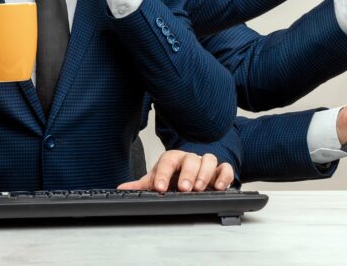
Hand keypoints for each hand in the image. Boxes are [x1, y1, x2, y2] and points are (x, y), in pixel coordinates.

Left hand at [117, 150, 234, 192]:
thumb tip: (121, 189)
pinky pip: (225, 168)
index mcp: (173, 159)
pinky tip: (219, 187)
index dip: (163, 174)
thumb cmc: (173, 177)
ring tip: (199, 188)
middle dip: (187, 174)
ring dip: (204, 174)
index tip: (159, 188)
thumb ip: (141, 185)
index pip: (167, 161)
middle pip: (189, 159)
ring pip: (209, 160)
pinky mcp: (220, 171)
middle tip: (184, 188)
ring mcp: (205, 164)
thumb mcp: (157, 180)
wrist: (190, 176)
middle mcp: (189, 159)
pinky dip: (224, 176)